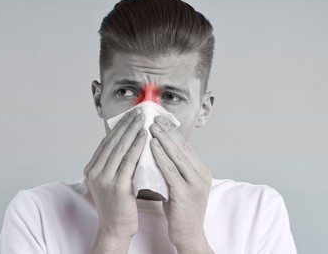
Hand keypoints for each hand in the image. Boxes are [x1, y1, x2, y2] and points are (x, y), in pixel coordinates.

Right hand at [84, 108, 146, 252]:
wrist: (116, 227)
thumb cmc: (116, 204)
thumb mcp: (110, 180)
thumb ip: (113, 163)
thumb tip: (125, 142)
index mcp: (91, 169)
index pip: (106, 142)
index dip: (118, 127)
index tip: (129, 115)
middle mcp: (94, 172)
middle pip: (112, 142)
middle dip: (126, 125)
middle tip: (137, 112)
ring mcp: (104, 179)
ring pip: (120, 149)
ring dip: (132, 132)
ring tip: (142, 119)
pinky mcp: (116, 187)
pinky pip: (129, 161)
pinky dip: (137, 147)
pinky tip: (144, 137)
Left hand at [149, 115, 213, 253]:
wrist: (189, 235)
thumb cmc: (181, 211)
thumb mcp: (180, 185)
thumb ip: (175, 169)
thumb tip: (159, 151)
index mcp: (202, 172)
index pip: (186, 147)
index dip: (173, 132)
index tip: (162, 120)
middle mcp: (202, 175)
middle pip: (183, 147)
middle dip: (168, 131)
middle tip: (155, 117)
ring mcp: (195, 184)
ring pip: (178, 156)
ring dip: (163, 139)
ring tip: (152, 126)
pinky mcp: (186, 193)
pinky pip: (171, 170)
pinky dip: (161, 156)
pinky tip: (152, 146)